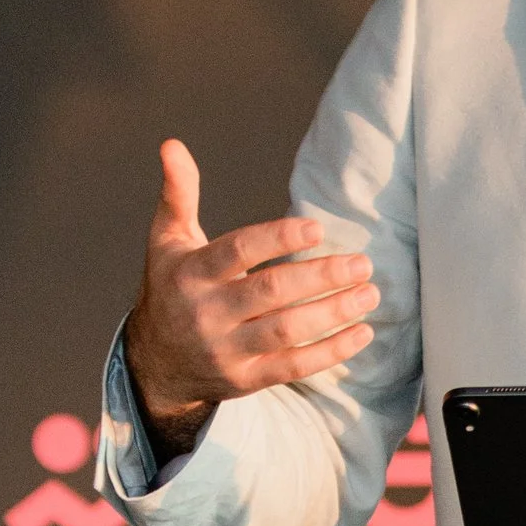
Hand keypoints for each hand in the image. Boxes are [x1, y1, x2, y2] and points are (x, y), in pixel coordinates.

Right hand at [125, 139, 379, 455]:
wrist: (155, 364)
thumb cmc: (172, 287)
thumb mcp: (167, 240)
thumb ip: (178, 193)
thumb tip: (172, 145)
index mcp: (191, 273)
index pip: (238, 252)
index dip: (278, 239)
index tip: (317, 227)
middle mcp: (207, 313)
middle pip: (270, 292)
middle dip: (320, 277)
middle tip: (363, 263)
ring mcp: (226, 350)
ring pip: (286, 332)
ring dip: (333, 313)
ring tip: (370, 294)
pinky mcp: (245, 380)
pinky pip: (293, 367)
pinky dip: (331, 352)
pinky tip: (363, 333)